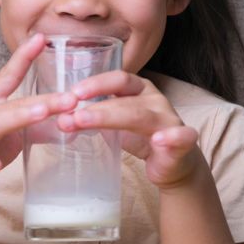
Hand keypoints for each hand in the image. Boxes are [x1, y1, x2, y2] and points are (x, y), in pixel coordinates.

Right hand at [0, 34, 77, 209]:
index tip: (41, 38)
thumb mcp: (13, 132)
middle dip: (42, 101)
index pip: (8, 76)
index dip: (23, 57)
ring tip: (41, 114)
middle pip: (12, 103)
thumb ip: (39, 123)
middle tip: (70, 99)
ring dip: (17, 118)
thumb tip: (72, 118)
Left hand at [57, 70, 199, 189]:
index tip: (72, 94)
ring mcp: (169, 119)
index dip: (96, 84)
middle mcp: (155, 99)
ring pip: (143, 116)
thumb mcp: (114, 123)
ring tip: (88, 124)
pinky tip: (159, 140)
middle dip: (96, 108)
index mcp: (139, 90)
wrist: (173, 163)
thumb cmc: (140, 137)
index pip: (117, 80)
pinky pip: (181, 137)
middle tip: (70, 118)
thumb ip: (92, 118)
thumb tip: (60, 118)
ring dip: (114, 119)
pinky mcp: (183, 142)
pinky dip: (171, 137)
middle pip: (125, 99)